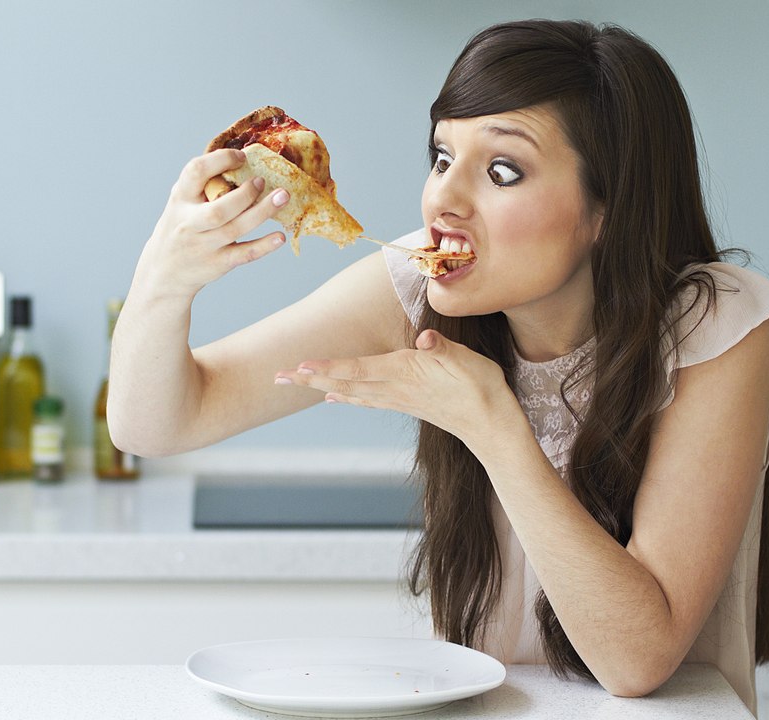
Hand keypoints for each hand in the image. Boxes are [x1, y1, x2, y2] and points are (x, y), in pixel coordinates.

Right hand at [141, 149, 290, 295]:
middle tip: (262, 180)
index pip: (195, 172)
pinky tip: (280, 236)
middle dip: (244, 194)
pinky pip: (244, 254)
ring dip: (262, 212)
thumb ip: (203, 184)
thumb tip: (243, 160)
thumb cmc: (180, 227)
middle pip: (218, 210)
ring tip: (283, 197)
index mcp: (180, 199)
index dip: (220, 160)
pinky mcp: (218, 264)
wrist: (165, 270)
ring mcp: (204, 245)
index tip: (241, 157)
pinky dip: (263, 245)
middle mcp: (189, 223)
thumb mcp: (181, 202)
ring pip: (235, 229)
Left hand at [274, 329, 523, 447]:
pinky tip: (334, 397)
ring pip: (350, 391)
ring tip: (296, 383)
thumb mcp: (468, 363)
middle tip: (276, 378)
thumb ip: (444, 350)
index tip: (299, 366)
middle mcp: (394, 388)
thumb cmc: (482, 390)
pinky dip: (346, 396)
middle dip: (309, 379)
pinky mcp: (406, 403)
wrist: (492, 427)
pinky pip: (366, 399)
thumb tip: (427, 339)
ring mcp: (398, 398)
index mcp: (403, 373)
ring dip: (321, 386)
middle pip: (343, 382)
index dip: (327, 366)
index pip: (357, 369)